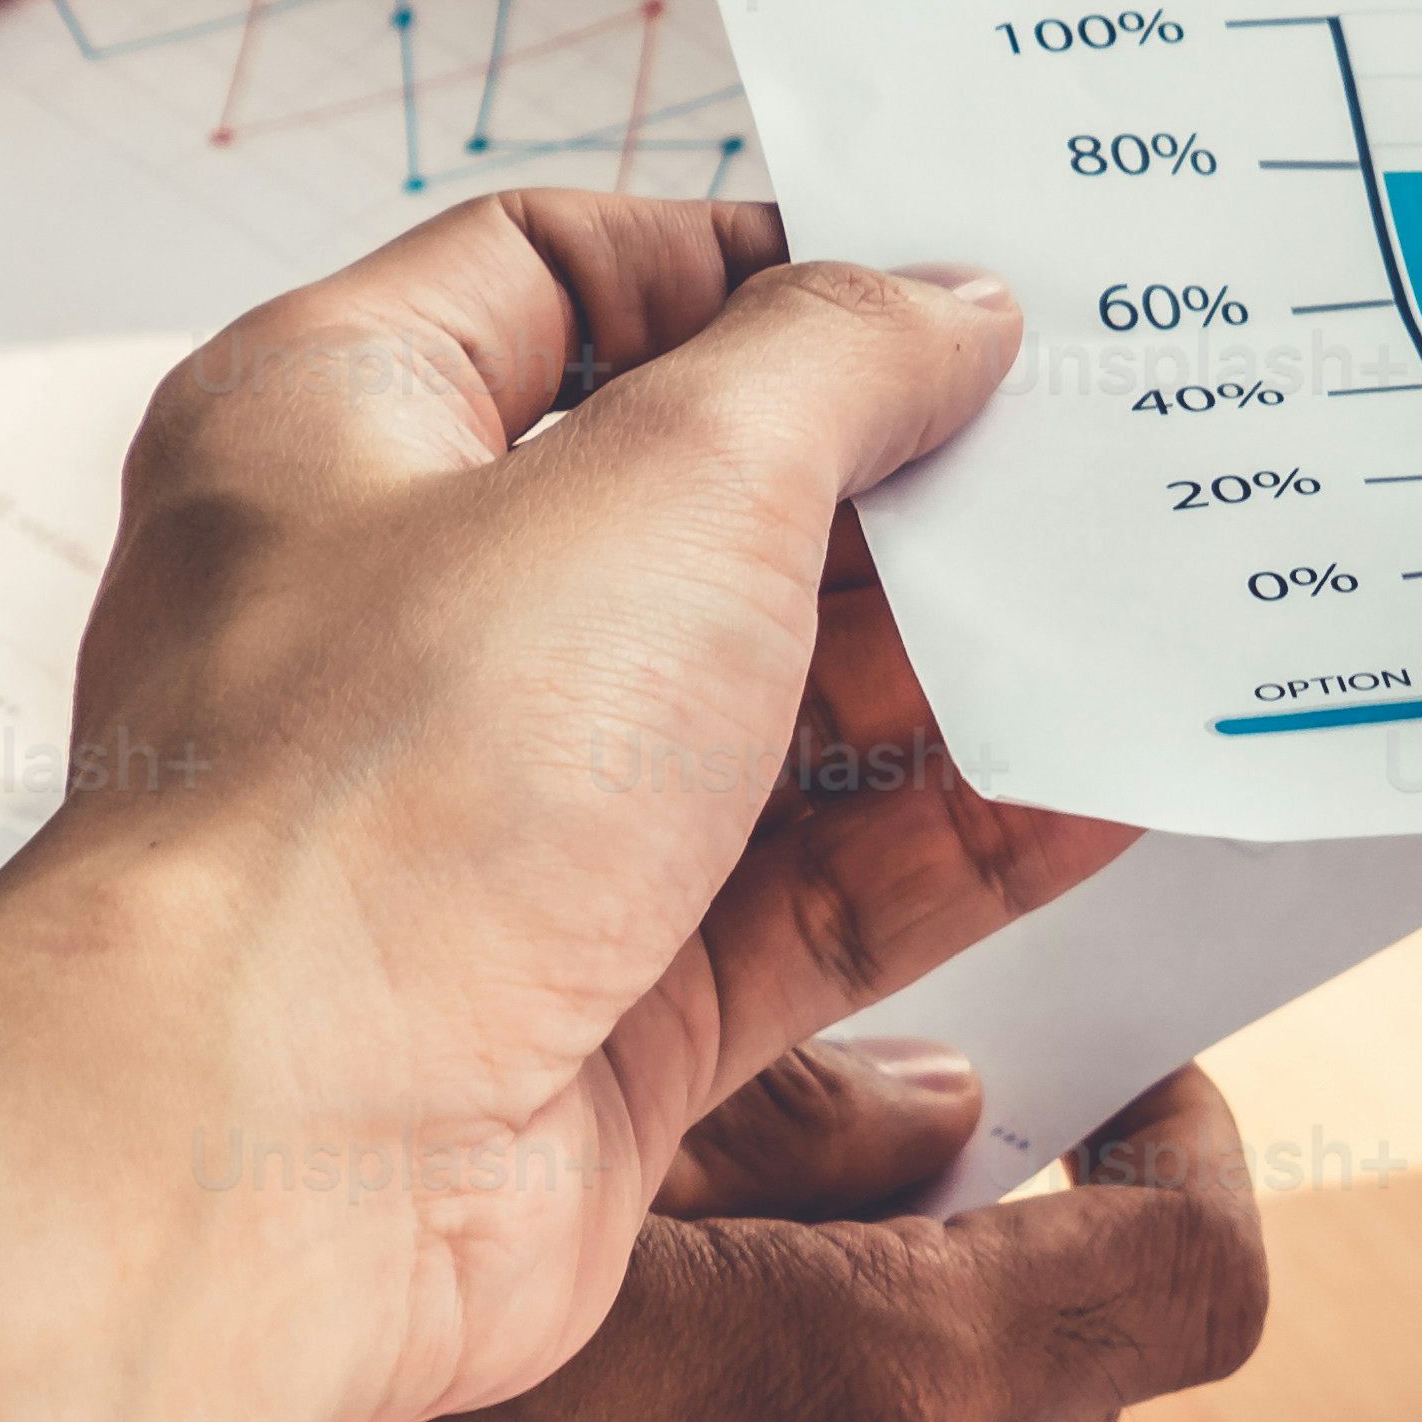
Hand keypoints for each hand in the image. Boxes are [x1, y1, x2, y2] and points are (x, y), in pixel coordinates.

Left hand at [0, 195, 1129, 1421]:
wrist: (277, 1159)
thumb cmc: (389, 785)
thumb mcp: (666, 478)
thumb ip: (838, 365)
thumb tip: (949, 304)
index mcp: (336, 428)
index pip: (556, 275)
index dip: (751, 262)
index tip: (936, 273)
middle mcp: (406, 619)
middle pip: (699, 505)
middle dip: (901, 485)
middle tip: (1091, 446)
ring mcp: (503, 820)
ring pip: (774, 716)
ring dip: (960, 672)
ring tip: (1145, 605)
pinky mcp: (598, 1000)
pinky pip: (814, 898)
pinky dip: (957, 845)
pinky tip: (1108, 789)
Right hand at [209, 1057, 1272, 1421]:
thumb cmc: (309, 1418)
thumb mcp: (561, 1177)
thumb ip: (798, 1121)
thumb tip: (942, 1105)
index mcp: (882, 1392)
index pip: (1195, 1280)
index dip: (1195, 1160)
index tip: (1135, 1097)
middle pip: (1080, 1385)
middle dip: (1023, 1263)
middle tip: (885, 1168)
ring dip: (895, 1392)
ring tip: (709, 1309)